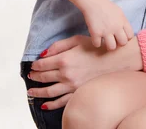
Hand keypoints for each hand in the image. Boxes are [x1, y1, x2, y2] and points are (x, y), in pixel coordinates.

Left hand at [27, 34, 142, 109]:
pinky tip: (44, 105)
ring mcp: (72, 86)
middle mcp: (66, 74)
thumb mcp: (77, 40)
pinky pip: (61, 102)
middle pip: (44, 77)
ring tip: (31, 91)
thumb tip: (43, 53)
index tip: (32, 65)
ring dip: (38, 92)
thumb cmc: (97, 47)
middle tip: (30, 77)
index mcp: (65, 59)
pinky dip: (51, 105)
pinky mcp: (78, 93)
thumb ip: (59, 46)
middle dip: (35, 77)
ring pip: (49, 92)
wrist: (116, 59)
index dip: (35, 65)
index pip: (43, 64)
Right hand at [82, 0, 133, 49]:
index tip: (120, 36)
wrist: (93, 2)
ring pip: (112, 47)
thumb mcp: (119, 12)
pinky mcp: (96, 33)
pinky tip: (96, 38)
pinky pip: (98, 45)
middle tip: (113, 40)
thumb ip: (123, 22)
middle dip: (118, 43)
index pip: (130, 35)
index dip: (126, 37)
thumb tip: (126, 33)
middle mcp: (116, 27)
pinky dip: (96, 42)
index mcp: (123, 21)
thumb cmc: (106, 6)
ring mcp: (106, 31)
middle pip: (123, 43)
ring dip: (108, 46)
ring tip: (105, 41)